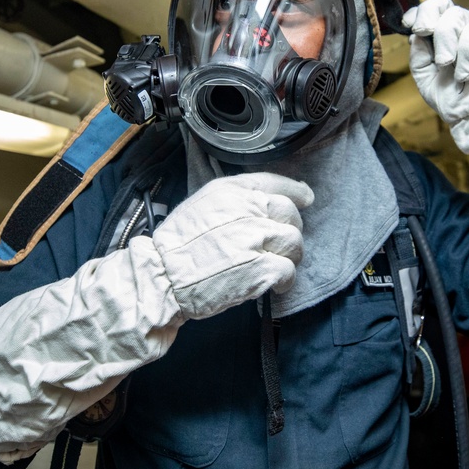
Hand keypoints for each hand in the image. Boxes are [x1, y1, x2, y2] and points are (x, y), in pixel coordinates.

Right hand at [148, 172, 312, 318]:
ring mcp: (257, 239)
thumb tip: (258, 205)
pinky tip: (275, 286)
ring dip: (289, 256)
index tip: (305, 197)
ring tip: (276, 266)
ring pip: (294, 242)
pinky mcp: (262, 269)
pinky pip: (289, 271)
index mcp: (232, 191)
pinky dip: (285, 281)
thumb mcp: (200, 205)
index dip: (295, 191)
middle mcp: (248, 210)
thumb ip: (231, 201)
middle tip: (280, 245)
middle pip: (290, 213)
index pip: (274, 182)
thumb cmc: (176, 246)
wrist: (163, 277)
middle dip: (289, 228)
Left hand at [404, 0, 468, 123]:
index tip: (408, 23)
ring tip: (445, 65)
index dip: (417, 12)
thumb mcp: (427, 81)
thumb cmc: (456, 100)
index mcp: (440, 36)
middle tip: (422, 32)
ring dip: (445, 40)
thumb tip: (415, 36)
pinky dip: (466, 52)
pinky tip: (464, 73)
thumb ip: (419, 58)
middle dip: (428, 17)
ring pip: (456, 16)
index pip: (429, 11)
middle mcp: (458, 29)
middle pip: (442, 5)